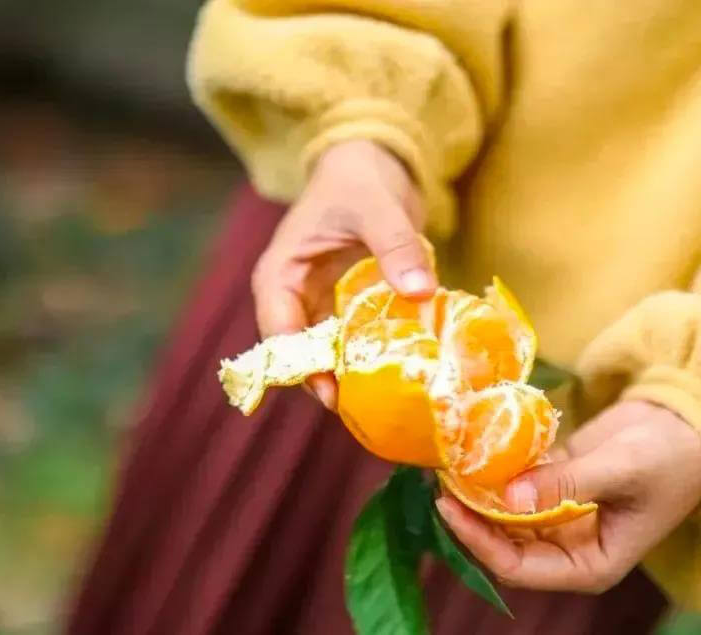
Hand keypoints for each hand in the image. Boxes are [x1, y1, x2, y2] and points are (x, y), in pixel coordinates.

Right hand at [251, 140, 435, 408]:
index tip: (332, 392)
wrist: (371, 162)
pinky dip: (371, 355)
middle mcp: (293, 297)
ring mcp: (320, 305)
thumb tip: (420, 291)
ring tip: (385, 399)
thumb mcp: (377, 207)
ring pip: (327, 354)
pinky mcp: (346, 308)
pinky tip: (400, 371)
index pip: (279, 332)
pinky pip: (354, 342)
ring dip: (352, 374)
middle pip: (301, 354)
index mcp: (280, 274)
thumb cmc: (359, 179)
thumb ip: (395, 246)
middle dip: (329, 380)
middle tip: (365, 407)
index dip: (301, 365)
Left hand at [435, 400, 700, 592]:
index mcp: (590, 565)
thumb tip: (509, 496)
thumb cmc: (671, 458)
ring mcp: (559, 519)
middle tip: (439, 476)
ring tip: (447, 459)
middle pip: (503, 543)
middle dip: (470, 514)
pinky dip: (495, 469)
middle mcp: (569, 550)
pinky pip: (516, 486)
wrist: (692, 426)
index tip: (449, 506)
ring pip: (503, 514)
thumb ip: (567, 483)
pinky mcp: (554, 488)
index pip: (519, 567)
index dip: (479, 540)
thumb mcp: (621, 469)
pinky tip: (471, 445)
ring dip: (477, 490)